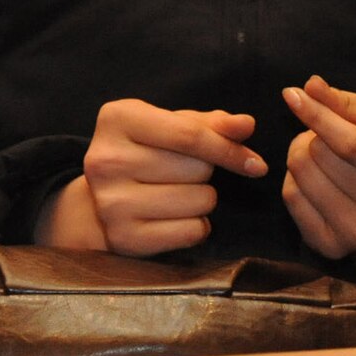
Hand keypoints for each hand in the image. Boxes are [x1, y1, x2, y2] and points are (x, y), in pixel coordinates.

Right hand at [39, 99, 265, 256]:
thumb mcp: (171, 126)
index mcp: (117, 119)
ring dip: (202, 199)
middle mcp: (107, 159)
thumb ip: (211, 123)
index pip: (190, 135)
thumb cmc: (145, 152)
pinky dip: (196, 226)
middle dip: (206, 171)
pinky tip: (175, 217)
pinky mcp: (123, 237)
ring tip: (178, 193)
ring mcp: (111, 201)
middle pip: (197, 168)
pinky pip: (191, 232)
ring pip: (199, 201)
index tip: (256, 163)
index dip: (229, 149)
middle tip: (185, 172)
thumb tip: (247, 124)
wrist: (99, 199)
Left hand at [281, 77, 355, 259]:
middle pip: (319, 155)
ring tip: (323, 156)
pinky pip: (290, 197)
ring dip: (302, 154)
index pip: (350, 142)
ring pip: (300, 173)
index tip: (291, 95)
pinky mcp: (332, 247)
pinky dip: (295, 179)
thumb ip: (344, 101)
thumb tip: (309, 86)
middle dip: (313, 135)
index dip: (317, 116)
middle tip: (328, 138)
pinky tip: (316, 179)